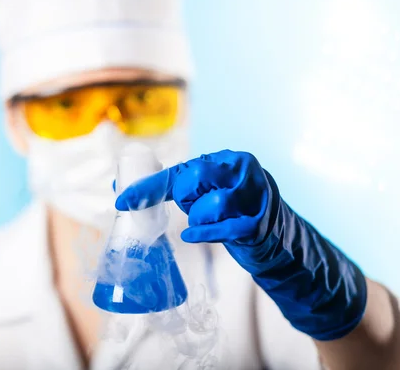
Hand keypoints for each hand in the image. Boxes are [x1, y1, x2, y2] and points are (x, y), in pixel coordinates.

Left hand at [116, 150, 366, 340]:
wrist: (278, 241)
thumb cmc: (234, 214)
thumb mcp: (205, 195)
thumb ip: (173, 190)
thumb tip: (121, 193)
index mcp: (225, 159)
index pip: (179, 170)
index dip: (148, 186)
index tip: (120, 200)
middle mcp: (241, 169)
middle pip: (193, 179)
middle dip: (184, 197)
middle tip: (191, 208)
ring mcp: (253, 194)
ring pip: (208, 204)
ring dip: (200, 218)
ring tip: (208, 223)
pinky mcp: (258, 221)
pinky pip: (224, 228)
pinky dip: (205, 233)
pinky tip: (193, 235)